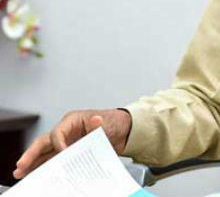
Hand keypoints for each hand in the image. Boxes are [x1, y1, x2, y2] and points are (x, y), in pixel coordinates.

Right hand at [13, 108, 131, 179]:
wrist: (123, 130)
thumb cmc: (114, 123)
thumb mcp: (108, 124)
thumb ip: (99, 125)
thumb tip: (96, 121)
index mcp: (72, 120)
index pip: (57, 133)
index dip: (58, 144)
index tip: (62, 154)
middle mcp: (66, 131)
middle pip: (44, 142)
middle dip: (31, 154)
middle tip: (21, 166)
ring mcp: (66, 142)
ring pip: (46, 153)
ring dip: (34, 163)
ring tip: (21, 174)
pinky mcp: (70, 151)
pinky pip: (54, 159)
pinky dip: (46, 167)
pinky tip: (38, 175)